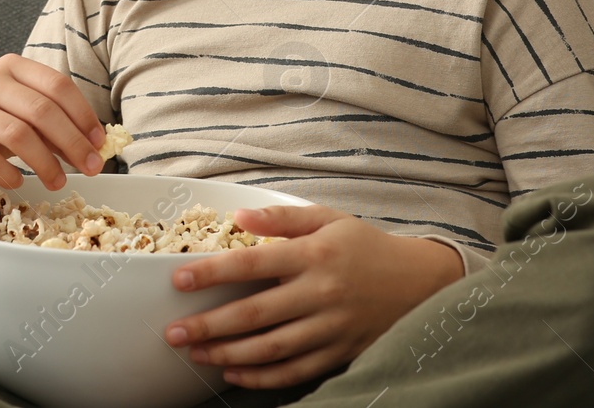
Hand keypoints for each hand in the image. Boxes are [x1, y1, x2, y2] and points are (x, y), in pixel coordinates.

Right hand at [0, 52, 107, 191]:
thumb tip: (93, 148)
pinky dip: (9, 174)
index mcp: (12, 68)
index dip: (83, 115)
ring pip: (17, 135)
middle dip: (72, 143)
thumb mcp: (20, 116)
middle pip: (41, 110)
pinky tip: (19, 183)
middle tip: (91, 169)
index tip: (99, 143)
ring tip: (58, 182)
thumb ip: (52, 126)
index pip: (57, 85)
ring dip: (45, 163)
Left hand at [162, 204, 463, 388]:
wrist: (419, 282)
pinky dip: (262, 376)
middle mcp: (321, 292)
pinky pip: (295, 371)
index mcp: (315, 254)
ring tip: (196, 353)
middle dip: (209, 325)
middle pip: (255, 313)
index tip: (180, 280)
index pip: (253, 264)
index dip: (213, 273)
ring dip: (228, 354)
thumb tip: (238, 216)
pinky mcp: (340, 352)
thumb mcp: (327, 218)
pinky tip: (234, 372)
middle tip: (174, 332)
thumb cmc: (364, 246)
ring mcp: (331, 327)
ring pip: (271, 348)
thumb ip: (281, 218)